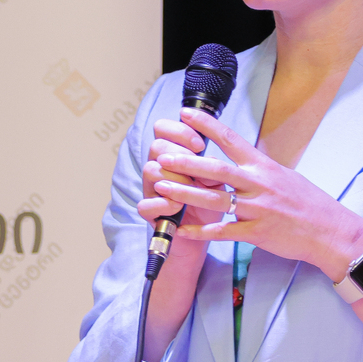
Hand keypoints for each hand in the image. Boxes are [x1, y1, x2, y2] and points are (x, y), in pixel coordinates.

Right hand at [138, 118, 228, 243]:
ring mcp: (151, 189)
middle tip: (198, 171)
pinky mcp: (149, 212)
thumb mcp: (217, 179)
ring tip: (192, 190)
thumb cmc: (212, 202)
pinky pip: (145, 203)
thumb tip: (208, 157)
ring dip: (175, 179)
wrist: (206, 233)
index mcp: (174, 154)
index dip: (180, 131)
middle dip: (180, 155)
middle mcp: (159, 167)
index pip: (163, 128)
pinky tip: (178, 207)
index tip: (200, 144)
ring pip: (150, 170)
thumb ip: (212, 165)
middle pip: (156, 146)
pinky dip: (163, 204)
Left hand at [151, 107, 362, 280]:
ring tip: (161, 188)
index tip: (186, 113)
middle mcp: (259, 184)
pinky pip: (223, 231)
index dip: (207, 125)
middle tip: (162, 156)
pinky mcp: (257, 233)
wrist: (331, 231)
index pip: (231, 139)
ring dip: (186, 194)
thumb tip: (242, 158)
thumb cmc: (308, 203)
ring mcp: (258, 209)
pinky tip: (182, 230)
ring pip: (215, 200)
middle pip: (217, 170)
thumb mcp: (284, 177)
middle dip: (187, 163)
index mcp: (264, 167)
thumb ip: (259, 169)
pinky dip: (201, 232)